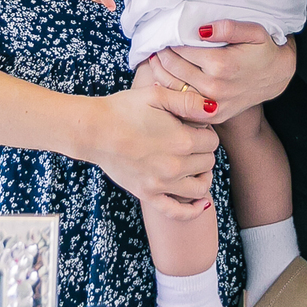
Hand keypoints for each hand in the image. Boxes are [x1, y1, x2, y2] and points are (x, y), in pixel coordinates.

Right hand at [91, 84, 220, 220]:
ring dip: (203, 176)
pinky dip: (193, 211)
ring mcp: (162, 184)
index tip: (193, 126)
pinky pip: (177, 212)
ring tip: (195, 166)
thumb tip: (213, 109)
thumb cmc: (123, 109)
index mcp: (182, 139)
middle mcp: (175, 165)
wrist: (93, 130)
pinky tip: (201, 204)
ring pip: (201, 188)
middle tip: (189, 140)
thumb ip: (188, 101)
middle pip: (208, 162)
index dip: (205, 131)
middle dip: (203, 150)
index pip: (212, 141)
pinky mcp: (148, 195)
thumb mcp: (156, 94)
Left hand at [149, 20, 295, 120]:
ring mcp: (214, 105)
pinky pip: (184, 106)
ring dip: (160, 74)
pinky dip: (171, 94)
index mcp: (221, 64)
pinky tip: (166, 82)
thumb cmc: (264, 50)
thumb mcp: (254, 31)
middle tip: (156, 48)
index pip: (181, 50)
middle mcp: (215, 87)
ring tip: (156, 62)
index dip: (169, 42)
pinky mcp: (214, 116)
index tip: (163, 36)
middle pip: (174, 69)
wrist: (277, 77)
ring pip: (174, 90)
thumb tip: (201, 30)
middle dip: (162, 57)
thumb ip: (228, 27)